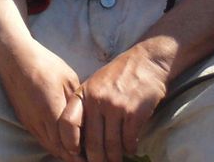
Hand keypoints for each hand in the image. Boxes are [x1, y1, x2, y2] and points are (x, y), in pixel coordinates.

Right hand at [0, 39, 83, 161]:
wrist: (14, 57)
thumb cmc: (44, 64)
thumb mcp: (68, 79)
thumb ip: (78, 103)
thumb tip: (90, 120)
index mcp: (53, 111)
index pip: (70, 144)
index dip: (83, 153)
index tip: (95, 154)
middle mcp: (40, 121)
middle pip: (60, 150)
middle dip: (75, 157)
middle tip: (90, 157)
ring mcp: (30, 122)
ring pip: (50, 147)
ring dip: (64, 152)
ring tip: (79, 153)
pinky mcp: (24, 120)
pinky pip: (41, 140)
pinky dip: (53, 145)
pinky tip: (63, 142)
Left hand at [74, 40, 173, 161]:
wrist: (146, 62)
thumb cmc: (118, 75)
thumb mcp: (94, 84)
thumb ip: (87, 106)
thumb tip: (81, 136)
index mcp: (83, 94)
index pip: (68, 122)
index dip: (69, 142)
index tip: (74, 154)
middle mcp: (96, 100)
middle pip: (92, 141)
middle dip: (96, 159)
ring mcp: (115, 106)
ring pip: (111, 145)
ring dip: (114, 158)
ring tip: (116, 161)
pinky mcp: (133, 112)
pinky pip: (128, 140)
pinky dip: (130, 148)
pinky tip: (131, 149)